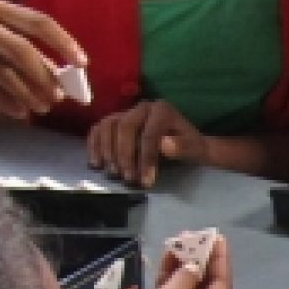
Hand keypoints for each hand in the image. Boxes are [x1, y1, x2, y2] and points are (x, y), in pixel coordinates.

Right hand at [0, 0, 85, 118]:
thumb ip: (16, 42)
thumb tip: (57, 69)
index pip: (38, 22)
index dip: (63, 42)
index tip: (83, 64)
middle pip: (22, 51)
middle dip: (45, 75)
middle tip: (60, 96)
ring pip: (2, 71)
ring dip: (27, 91)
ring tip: (44, 108)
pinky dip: (1, 100)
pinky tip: (19, 113)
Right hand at [87, 99, 209, 187]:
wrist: (185, 142)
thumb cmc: (189, 147)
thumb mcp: (195, 149)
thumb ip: (182, 147)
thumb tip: (165, 144)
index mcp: (162, 110)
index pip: (149, 134)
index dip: (145, 159)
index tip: (145, 181)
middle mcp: (142, 107)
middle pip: (125, 127)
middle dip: (125, 156)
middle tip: (128, 179)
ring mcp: (126, 112)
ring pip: (108, 126)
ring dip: (107, 151)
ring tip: (113, 173)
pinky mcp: (115, 121)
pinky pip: (98, 129)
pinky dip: (94, 145)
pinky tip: (96, 163)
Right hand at [106, 235, 233, 288]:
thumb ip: (186, 278)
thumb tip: (195, 264)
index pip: (221, 286)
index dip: (219, 260)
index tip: (218, 237)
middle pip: (206, 287)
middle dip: (200, 260)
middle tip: (195, 236)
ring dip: (184, 266)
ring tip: (180, 241)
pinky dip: (172, 279)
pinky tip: (169, 257)